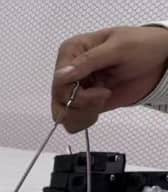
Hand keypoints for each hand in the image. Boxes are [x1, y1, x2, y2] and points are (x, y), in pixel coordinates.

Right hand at [52, 26, 167, 132]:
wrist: (160, 61)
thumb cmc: (143, 46)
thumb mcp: (118, 48)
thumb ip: (89, 61)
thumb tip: (61, 75)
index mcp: (72, 51)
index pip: (58, 78)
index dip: (71, 90)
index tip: (97, 89)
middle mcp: (70, 70)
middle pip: (58, 98)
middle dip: (81, 102)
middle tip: (103, 95)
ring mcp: (77, 88)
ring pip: (62, 112)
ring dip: (83, 112)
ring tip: (103, 100)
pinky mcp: (85, 103)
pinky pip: (72, 120)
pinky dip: (83, 120)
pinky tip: (97, 111)